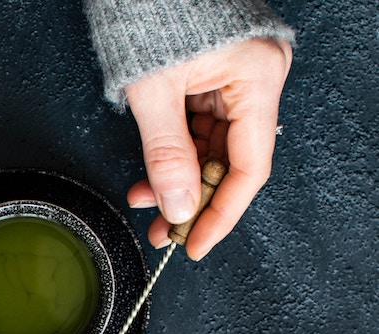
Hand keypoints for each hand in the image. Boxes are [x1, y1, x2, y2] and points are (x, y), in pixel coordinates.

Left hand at [124, 38, 291, 259]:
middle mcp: (254, 80)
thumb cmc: (148, 12)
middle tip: (163, 229)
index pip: (248, 169)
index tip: (196, 242)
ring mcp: (234, 80)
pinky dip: (173, 156)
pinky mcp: (211, 79)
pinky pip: (198, 130)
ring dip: (177, 181)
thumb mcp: (153, 92)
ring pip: (210, 151)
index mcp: (257, 78)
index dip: (222, 214)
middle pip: (229, 162)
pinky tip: (148, 179)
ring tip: (145, 206)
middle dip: (191, 199)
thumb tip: (178, 206)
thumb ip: (166, 154)